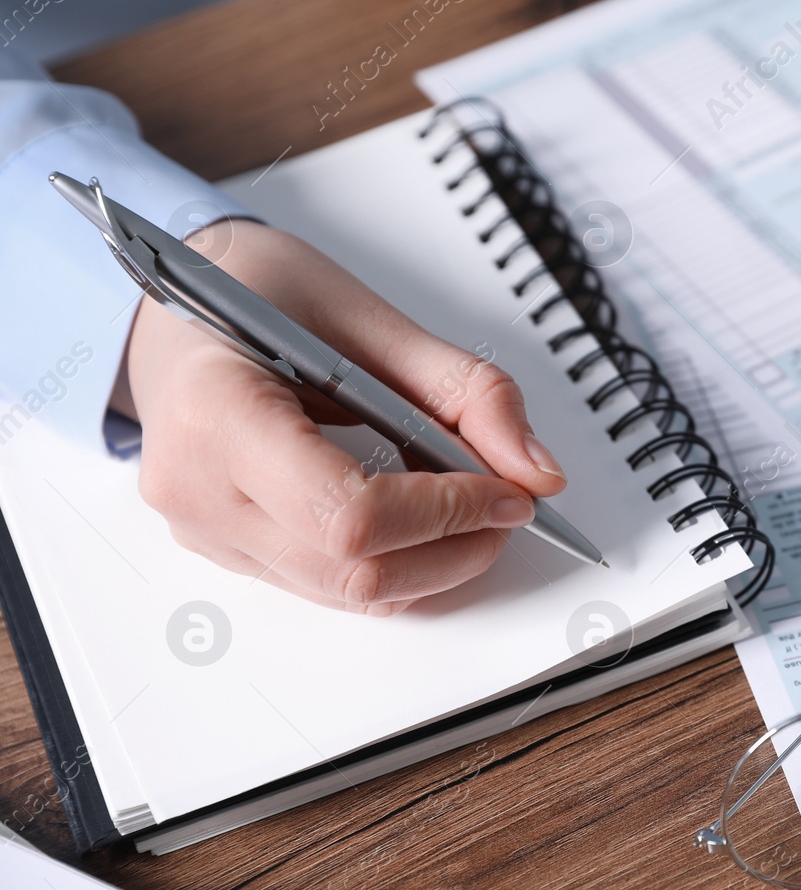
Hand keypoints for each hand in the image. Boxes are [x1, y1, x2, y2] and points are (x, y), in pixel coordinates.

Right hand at [124, 220, 566, 614]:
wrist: (178, 305)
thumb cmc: (258, 295)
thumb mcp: (370, 315)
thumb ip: (466, 392)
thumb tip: (534, 470)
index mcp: (217, 412)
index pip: (349, 514)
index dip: (446, 513)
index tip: (507, 491)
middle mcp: (196, 487)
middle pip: (353, 570)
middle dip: (454, 546)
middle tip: (509, 500)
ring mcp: (204, 530)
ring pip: (347, 594)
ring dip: (434, 563)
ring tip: (472, 505)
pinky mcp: (227, 551)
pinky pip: (328, 585)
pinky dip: (396, 560)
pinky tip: (424, 515)